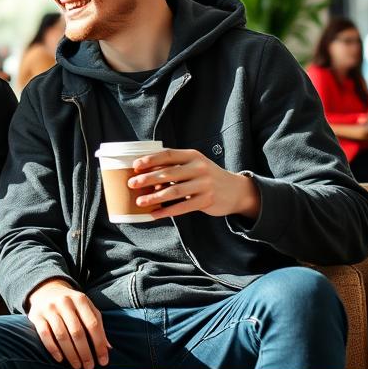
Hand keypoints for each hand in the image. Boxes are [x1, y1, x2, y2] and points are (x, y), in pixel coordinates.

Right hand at [26, 279, 108, 368]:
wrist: (46, 290)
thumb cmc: (72, 304)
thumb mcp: (86, 308)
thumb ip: (97, 324)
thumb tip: (108, 348)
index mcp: (80, 299)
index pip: (93, 324)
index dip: (99, 344)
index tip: (103, 361)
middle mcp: (64, 302)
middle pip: (77, 332)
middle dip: (85, 353)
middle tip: (89, 367)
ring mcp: (49, 308)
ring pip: (61, 335)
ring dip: (71, 354)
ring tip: (77, 366)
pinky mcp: (36, 315)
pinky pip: (45, 335)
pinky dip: (53, 349)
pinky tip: (60, 359)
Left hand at [129, 149, 259, 219]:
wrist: (235, 190)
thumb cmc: (206, 176)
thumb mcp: (194, 164)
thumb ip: (175, 166)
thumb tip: (146, 173)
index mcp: (192, 155)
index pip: (168, 154)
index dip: (150, 160)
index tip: (135, 165)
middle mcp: (199, 168)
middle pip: (168, 173)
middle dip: (147, 178)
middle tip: (132, 183)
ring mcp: (204, 185)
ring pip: (174, 191)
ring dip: (154, 197)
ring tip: (139, 201)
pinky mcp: (207, 201)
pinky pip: (182, 207)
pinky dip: (166, 211)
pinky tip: (154, 214)